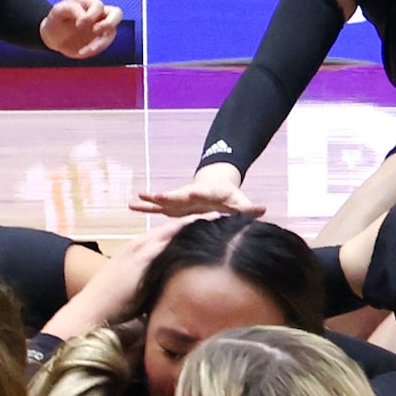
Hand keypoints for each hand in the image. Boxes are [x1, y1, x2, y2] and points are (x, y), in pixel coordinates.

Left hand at [42, 0, 123, 56]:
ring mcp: (101, 26)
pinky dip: (95, 49)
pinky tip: (82, 52)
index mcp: (89, 2)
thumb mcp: (58, 11)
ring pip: (112, 31)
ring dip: (101, 42)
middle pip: (117, 13)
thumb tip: (85, 18)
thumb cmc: (56, 19)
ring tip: (87, 49)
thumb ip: (72, 9)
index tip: (78, 25)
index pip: (98, 6)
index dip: (91, 16)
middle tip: (96, 31)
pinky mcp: (100, 39)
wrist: (53, 36)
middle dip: (109, 23)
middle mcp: (99, 13)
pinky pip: (104, 44)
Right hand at [132, 160, 266, 216]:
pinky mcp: (172, 207)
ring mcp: (179, 201)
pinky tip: (131, 206)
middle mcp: (189, 195)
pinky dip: (145, 207)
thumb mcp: (239, 201)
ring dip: (149, 202)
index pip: (199, 193)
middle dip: (167, 196)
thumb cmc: (228, 196)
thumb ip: (248, 208)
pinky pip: (156, 207)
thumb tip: (264, 210)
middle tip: (155, 195)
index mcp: (205, 193)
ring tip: (133, 201)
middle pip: (177, 196)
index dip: (194, 193)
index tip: (188, 192)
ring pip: (162, 201)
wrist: (214, 185)